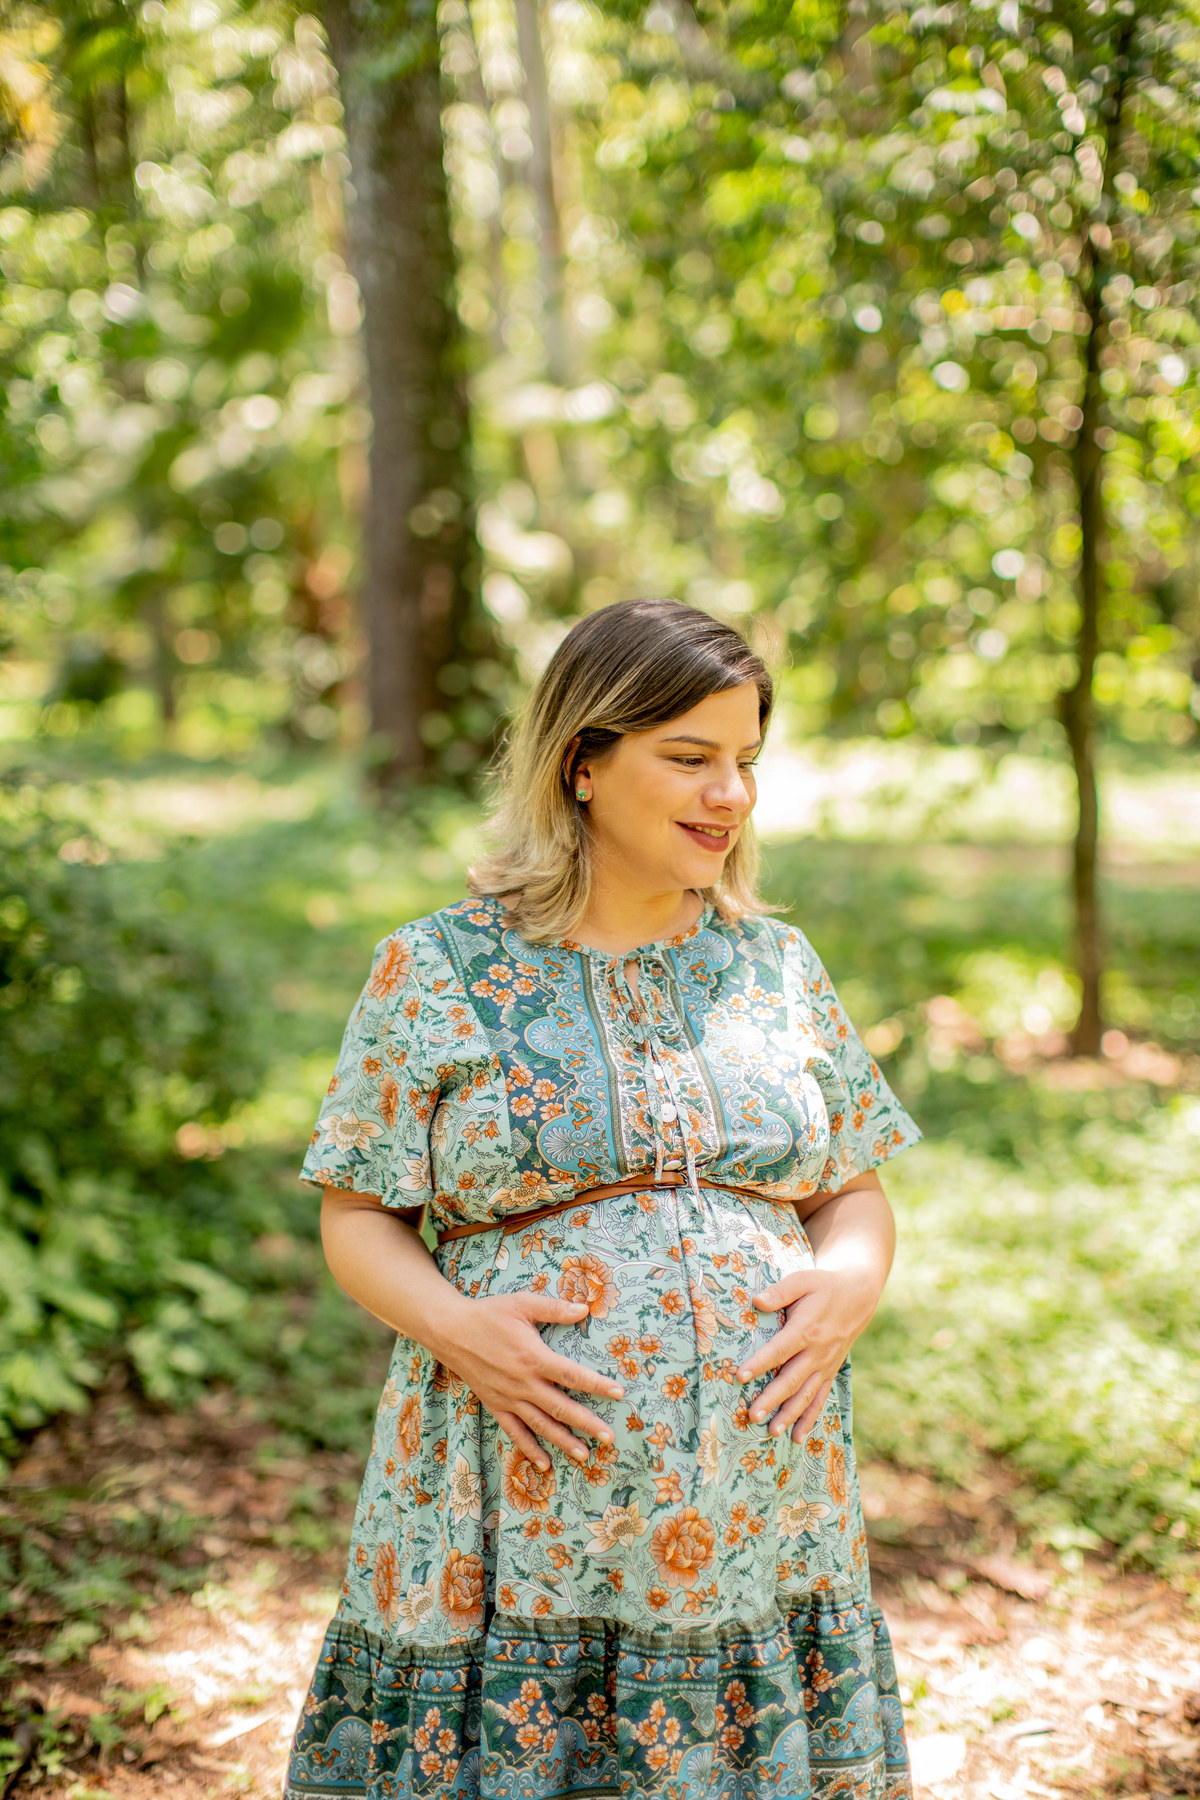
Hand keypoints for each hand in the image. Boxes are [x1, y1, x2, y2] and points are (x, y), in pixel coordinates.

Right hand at [434, 1291, 624, 1471]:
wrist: (450, 1331)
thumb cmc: (489, 1314)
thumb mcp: (522, 1304)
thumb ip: (554, 1309)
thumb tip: (585, 1309)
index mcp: (534, 1357)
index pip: (573, 1375)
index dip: (597, 1385)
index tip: (618, 1393)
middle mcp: (523, 1383)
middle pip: (561, 1408)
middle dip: (587, 1423)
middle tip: (609, 1437)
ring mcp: (509, 1398)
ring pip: (541, 1425)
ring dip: (564, 1441)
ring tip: (584, 1456)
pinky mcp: (496, 1405)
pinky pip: (515, 1431)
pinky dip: (529, 1448)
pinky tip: (544, 1462)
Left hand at [736, 1266, 880, 1442]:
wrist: (858, 1295)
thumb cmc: (824, 1286)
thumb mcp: (803, 1280)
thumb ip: (780, 1292)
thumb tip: (757, 1301)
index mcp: (807, 1329)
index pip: (780, 1350)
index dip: (760, 1363)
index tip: (741, 1376)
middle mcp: (817, 1352)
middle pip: (791, 1379)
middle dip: (771, 1399)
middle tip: (752, 1415)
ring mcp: (825, 1365)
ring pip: (806, 1395)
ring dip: (789, 1415)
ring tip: (771, 1431)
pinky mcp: (830, 1372)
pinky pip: (820, 1399)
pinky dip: (809, 1419)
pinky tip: (798, 1437)